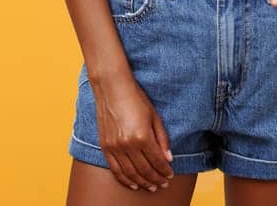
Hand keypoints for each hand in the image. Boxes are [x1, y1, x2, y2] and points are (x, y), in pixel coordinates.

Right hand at [92, 76, 174, 190]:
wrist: (112, 89)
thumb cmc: (136, 100)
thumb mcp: (155, 117)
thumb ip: (162, 139)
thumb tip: (169, 158)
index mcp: (142, 136)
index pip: (157, 161)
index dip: (164, 171)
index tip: (170, 176)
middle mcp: (127, 145)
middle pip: (144, 170)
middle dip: (155, 179)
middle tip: (163, 184)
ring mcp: (114, 147)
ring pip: (130, 173)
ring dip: (141, 182)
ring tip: (150, 187)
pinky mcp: (105, 147)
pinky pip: (115, 169)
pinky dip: (124, 179)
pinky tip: (132, 184)